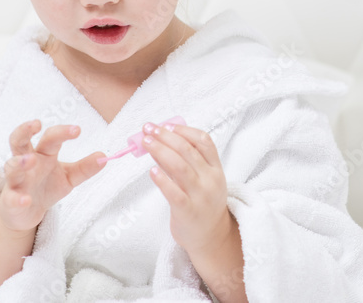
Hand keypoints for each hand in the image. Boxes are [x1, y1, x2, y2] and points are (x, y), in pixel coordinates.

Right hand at [0, 119, 106, 233]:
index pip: (50, 138)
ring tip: (30, 160)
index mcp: (42, 154)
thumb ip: (84, 168)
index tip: (77, 130)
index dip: (62, 132)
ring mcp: (16, 181)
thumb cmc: (47, 187)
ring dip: (19, 162)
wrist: (27, 212)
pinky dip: (17, 198)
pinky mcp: (10, 200)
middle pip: (19, 141)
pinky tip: (25, 199)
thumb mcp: (69, 177)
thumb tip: (104, 156)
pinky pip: (10, 198)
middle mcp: (26, 163)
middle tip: (35, 124)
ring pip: (11, 167)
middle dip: (24, 130)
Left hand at [142, 122, 230, 252]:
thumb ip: (186, 162)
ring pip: (181, 168)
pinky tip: (151, 171)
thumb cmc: (203, 204)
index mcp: (216, 169)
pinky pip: (174, 193)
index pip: (204, 141)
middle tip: (149, 129)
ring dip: (161, 151)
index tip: (166, 125)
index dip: (184, 130)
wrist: (211, 237)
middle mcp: (210, 180)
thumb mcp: (203, 180)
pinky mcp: (188, 212)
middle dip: (166, 137)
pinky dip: (163, 180)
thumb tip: (161, 142)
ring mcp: (200, 196)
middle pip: (188, 151)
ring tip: (146, 142)